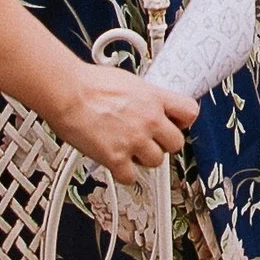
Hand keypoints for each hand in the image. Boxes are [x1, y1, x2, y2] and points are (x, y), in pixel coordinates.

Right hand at [46, 63, 196, 184]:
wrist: (68, 93)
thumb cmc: (90, 83)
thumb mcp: (130, 82)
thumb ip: (145, 97)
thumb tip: (147, 103)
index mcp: (155, 98)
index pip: (190, 112)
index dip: (183, 121)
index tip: (176, 125)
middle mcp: (149, 120)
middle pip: (176, 143)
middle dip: (164, 144)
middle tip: (151, 142)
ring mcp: (134, 140)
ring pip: (156, 161)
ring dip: (144, 159)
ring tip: (132, 152)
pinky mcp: (115, 157)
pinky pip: (130, 177)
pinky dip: (125, 175)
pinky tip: (118, 165)